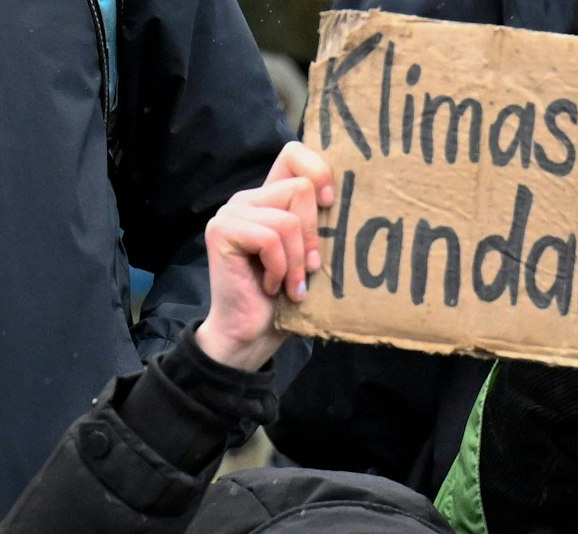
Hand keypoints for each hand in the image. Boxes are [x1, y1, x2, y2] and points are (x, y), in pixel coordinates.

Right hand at [194, 141, 334, 372]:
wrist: (251, 335)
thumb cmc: (284, 299)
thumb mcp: (310, 256)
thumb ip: (319, 225)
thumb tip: (355, 203)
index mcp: (270, 199)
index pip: (294, 153)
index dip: (318, 171)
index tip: (330, 205)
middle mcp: (249, 199)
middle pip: (300, 190)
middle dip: (313, 236)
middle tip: (307, 270)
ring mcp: (232, 212)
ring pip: (288, 220)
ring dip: (295, 262)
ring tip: (288, 285)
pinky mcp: (222, 230)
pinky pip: (270, 238)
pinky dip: (279, 268)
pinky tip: (269, 286)